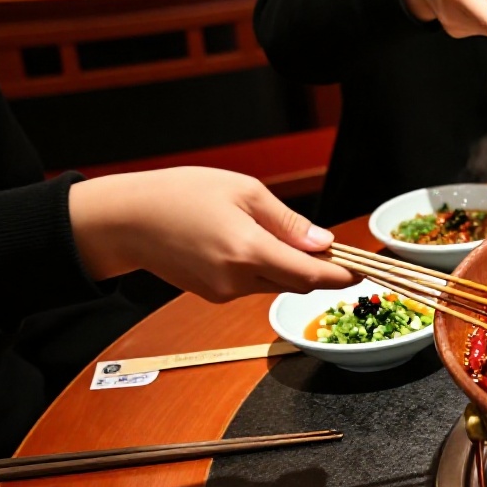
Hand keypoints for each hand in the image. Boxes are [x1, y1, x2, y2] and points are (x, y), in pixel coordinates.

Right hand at [68, 167, 356, 302]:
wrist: (123, 219)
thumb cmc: (178, 194)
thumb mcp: (243, 191)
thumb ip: (287, 221)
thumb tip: (321, 242)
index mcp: (248, 252)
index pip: (310, 276)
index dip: (341, 275)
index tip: (364, 269)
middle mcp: (236, 280)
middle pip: (297, 284)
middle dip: (318, 269)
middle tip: (332, 248)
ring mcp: (222, 292)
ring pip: (275, 284)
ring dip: (288, 267)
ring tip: (283, 236)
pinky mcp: (211, 295)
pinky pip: (251, 284)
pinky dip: (262, 269)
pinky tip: (249, 243)